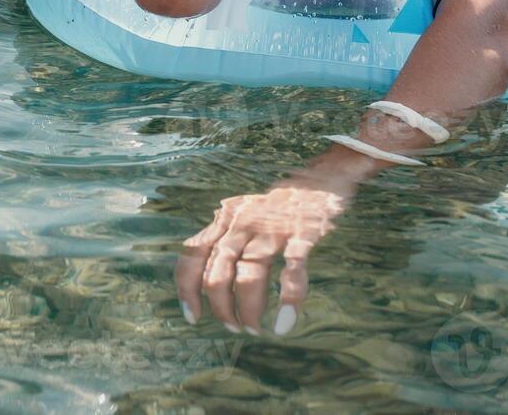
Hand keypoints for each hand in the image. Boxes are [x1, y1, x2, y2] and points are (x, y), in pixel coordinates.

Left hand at [175, 175, 349, 336]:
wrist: (319, 179)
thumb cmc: (276, 206)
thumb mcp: (241, 214)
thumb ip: (222, 239)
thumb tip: (200, 280)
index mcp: (225, 221)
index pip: (193, 256)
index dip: (187, 290)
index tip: (193, 317)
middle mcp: (242, 224)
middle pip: (218, 274)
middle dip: (222, 308)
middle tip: (234, 327)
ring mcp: (272, 229)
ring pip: (249, 276)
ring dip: (249, 310)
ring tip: (255, 329)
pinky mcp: (302, 235)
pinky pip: (292, 271)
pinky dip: (289, 300)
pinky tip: (285, 322)